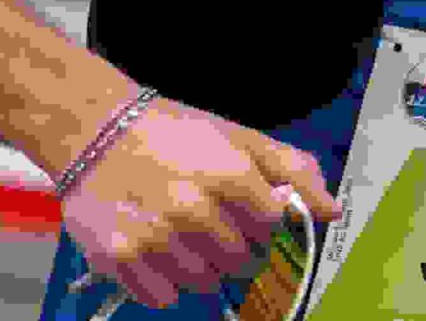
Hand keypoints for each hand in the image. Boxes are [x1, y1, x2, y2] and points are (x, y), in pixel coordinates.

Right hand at [63, 96, 340, 310]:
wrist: (94, 128)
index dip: (263, 221)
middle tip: (211, 224)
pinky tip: (158, 252)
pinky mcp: (122, 260)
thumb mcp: (238, 136)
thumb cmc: (173, 131)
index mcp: (229, 175)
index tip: (246, 211)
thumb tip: (331, 211)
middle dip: (235, 247)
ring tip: (183, 236)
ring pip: (205, 283)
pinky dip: (165, 283)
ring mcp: (156, 239)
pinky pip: (164, 298)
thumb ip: (291, 169)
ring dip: (201, 267)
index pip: (272, 227)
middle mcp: (194, 210)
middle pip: (242, 262)